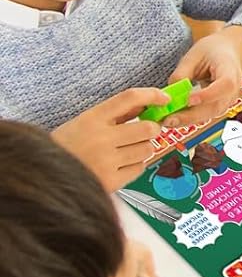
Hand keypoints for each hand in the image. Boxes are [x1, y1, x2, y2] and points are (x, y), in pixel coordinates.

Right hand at [52, 88, 167, 189]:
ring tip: (125, 151)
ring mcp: (106, 161)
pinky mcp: (111, 181)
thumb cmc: (66, 146)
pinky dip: (135, 166)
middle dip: (151, 129)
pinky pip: (139, 168)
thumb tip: (147, 105)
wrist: (43, 175)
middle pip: (148, 128)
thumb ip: (115, 114)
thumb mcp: (84, 122)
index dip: (152, 95)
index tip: (164, 98)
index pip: (130, 98)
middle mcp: (101, 138)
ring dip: (143, 148)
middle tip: (144, 132)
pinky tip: (120, 165)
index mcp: (92, 118)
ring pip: (147, 149)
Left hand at [170, 26, 241, 126]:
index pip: (224, 85)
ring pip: (209, 115)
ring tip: (167, 120)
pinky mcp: (219, 106)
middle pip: (216, 106)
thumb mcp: (194, 55)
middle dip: (191, 115)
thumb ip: (182, 73)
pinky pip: (205, 115)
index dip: (208, 94)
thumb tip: (170, 94)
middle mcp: (233, 89)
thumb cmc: (211, 51)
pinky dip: (190, 118)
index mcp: (230, 70)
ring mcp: (227, 100)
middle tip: (169, 119)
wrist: (226, 53)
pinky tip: (174, 118)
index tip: (189, 99)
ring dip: (188, 120)